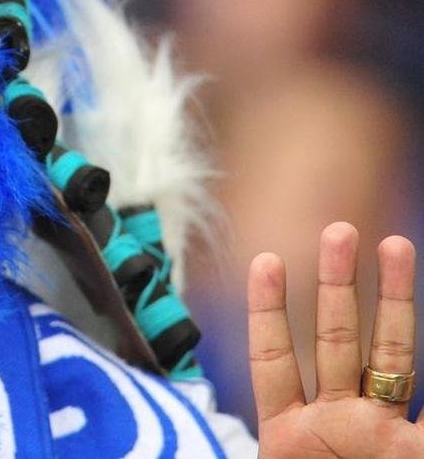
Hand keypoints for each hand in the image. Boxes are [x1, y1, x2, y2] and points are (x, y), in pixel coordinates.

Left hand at [249, 221, 422, 456]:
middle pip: (336, 341)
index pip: (273, 359)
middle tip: (339, 230)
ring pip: (392, 355)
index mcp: (289, 433)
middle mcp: (337, 424)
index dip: (268, 310)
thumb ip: (274, 435)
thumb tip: (259, 331)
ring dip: (394, 299)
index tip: (267, 258)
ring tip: (396, 243)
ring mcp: (381, 435)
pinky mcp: (422, 456)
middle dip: (336, 285)